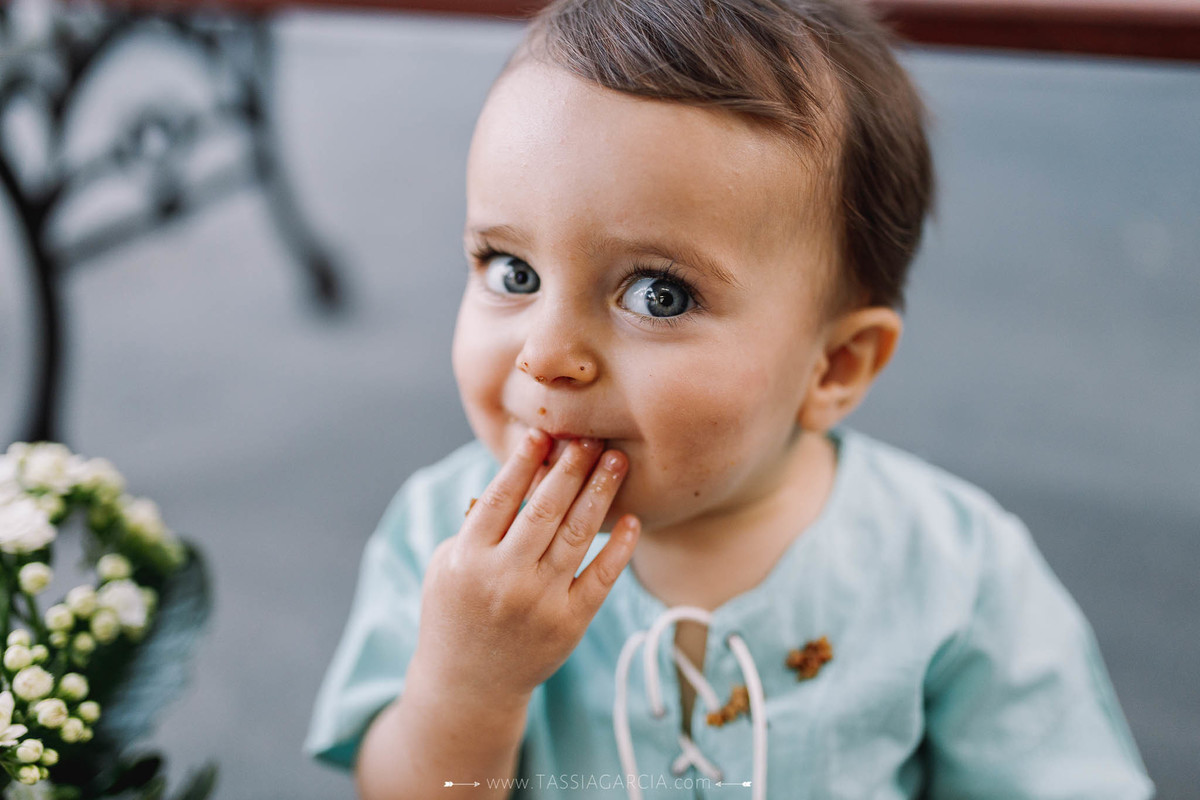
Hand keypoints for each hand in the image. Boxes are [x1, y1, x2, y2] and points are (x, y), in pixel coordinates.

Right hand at [410, 428, 639, 706]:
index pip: (502, 497)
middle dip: (571, 467)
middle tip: (591, 437)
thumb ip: (478, 522)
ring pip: (577, 535)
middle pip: (545, 509)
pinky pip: (601, 577)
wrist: (468, 684)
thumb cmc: (456, 610)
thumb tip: (522, 469)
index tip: (544, 432)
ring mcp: (540, 602)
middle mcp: (505, 578)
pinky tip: (632, 519)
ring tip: (617, 460)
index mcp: (468, 557)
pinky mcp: (569, 624)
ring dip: (600, 493)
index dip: (524, 461)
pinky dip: (619, 548)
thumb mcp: (449, 564)